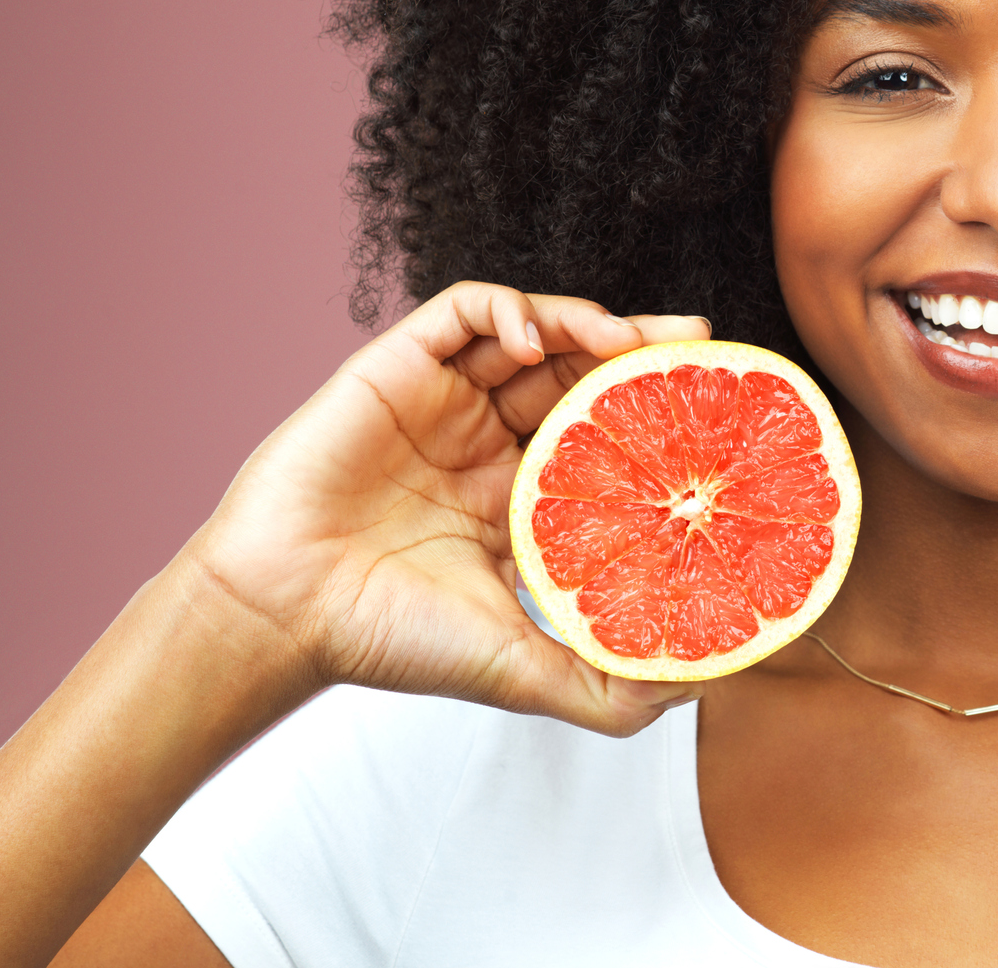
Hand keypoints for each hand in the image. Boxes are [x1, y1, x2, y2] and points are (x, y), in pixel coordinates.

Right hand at [181, 284, 709, 733]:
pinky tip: (536, 338)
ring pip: (533, 333)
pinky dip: (508, 310)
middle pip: (580, 373)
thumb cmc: (387, 639)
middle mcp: (485, 441)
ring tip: (626, 338)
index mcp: (517, 498)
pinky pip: (461, 313)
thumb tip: (698, 686)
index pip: (604, 434)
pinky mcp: (396, 368)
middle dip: (639, 351)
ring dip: (586, 323)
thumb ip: (607, 687)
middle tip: (696, 339)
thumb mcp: (522, 667)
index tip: (713, 406)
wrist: (283, 614)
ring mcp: (442, 401)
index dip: (656, 415)